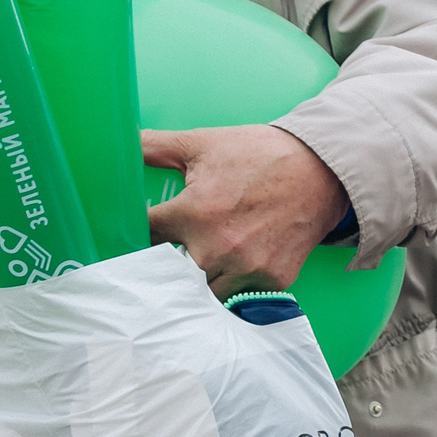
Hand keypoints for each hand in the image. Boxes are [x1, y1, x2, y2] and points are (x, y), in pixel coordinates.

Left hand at [144, 124, 349, 297]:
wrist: (322, 171)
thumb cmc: (261, 155)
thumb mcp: (201, 143)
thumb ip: (152, 146)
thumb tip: (114, 141)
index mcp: (194, 212)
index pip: (145, 238)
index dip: (138, 234)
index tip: (140, 234)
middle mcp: (218, 247)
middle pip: (170, 276)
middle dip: (167, 265)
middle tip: (170, 253)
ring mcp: (248, 268)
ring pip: (204, 294)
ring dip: (199, 282)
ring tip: (202, 263)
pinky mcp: (273, 280)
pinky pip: (241, 295)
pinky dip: (235, 284)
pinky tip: (237, 265)